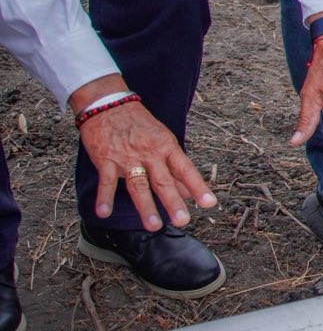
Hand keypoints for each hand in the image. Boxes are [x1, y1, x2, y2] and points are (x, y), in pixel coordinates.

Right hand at [77, 96, 216, 229]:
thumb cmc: (140, 125)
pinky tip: (104, 213)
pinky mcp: (106, 160)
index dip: (198, 187)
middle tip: (183, 221)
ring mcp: (127, 157)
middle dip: (173, 202)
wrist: (109, 105)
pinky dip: (104, 198)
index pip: (186, 169)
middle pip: (163, 181)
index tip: (209, 204)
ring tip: (153, 226)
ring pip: (138, 184)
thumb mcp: (163, 140)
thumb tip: (189, 192)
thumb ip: (174, 168)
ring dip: (145, 206)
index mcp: (166, 147)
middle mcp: (149, 153)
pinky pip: (106, 182)